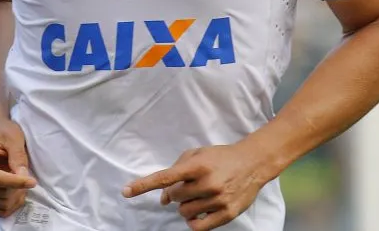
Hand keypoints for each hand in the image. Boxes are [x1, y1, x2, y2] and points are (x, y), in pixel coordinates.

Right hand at [0, 119, 36, 217]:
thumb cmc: (1, 131)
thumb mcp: (13, 137)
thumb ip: (17, 156)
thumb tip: (23, 177)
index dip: (15, 182)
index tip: (33, 182)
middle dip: (17, 187)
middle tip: (28, 176)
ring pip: (0, 203)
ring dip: (16, 195)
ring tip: (22, 180)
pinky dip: (12, 203)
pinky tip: (17, 190)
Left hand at [121, 143, 269, 229]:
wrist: (253, 163)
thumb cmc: (221, 157)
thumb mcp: (198, 154)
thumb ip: (176, 171)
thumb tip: (162, 198)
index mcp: (198, 165)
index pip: (165, 178)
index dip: (143, 185)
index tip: (125, 192)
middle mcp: (207, 183)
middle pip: (174, 197)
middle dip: (175, 194)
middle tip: (186, 188)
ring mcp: (218, 199)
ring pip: (184, 212)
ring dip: (185, 206)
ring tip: (198, 196)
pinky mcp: (227, 214)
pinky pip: (198, 226)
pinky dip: (193, 221)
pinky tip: (199, 211)